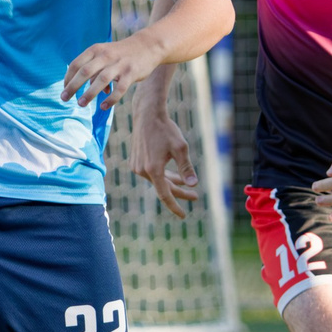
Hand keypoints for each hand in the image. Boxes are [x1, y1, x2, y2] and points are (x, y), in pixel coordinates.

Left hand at [61, 33, 160, 111]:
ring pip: (101, 80)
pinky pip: (120, 89)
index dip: (68, 78)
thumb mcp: (105, 56)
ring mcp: (119, 64)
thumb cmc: (121, 54)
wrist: (148, 46)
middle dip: (73, 86)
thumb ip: (95, 71)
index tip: (64, 89)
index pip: (76, 64)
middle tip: (64, 98)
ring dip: (89, 93)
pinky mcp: (131, 73)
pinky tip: (103, 107)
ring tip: (80, 104)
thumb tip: (91, 93)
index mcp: (96, 50)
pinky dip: (110, 99)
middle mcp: (106, 56)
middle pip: (85, 72)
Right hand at [131, 102, 201, 220]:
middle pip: (163, 188)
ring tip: (187, 184)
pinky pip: (152, 174)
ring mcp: (137, 166)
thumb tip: (193, 185)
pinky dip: (163, 175)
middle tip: (195, 196)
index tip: (183, 216)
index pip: (165, 195)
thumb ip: (186, 168)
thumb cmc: (166, 129)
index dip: (175, 206)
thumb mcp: (180, 148)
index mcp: (153, 169)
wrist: (147, 115)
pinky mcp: (135, 162)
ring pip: (158, 180)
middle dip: (180, 192)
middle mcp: (142, 170)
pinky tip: (173, 174)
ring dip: (172, 182)